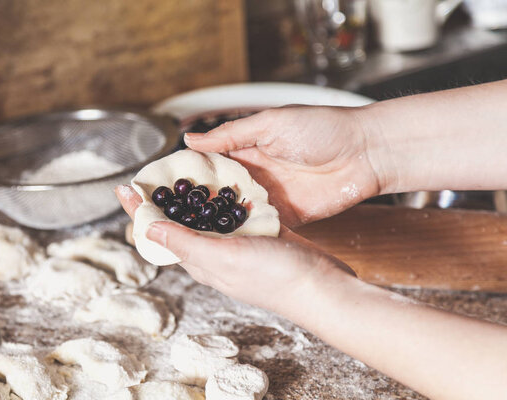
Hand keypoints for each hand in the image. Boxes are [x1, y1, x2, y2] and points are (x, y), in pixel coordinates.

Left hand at [115, 186, 353, 315]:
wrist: (322, 287)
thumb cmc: (275, 278)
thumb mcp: (223, 258)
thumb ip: (184, 242)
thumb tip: (145, 227)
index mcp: (199, 260)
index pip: (159, 234)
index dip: (140, 211)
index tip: (124, 187)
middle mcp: (214, 252)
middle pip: (180, 223)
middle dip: (163, 199)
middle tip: (153, 173)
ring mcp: (238, 244)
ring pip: (209, 216)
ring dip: (196, 195)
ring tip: (185, 171)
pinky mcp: (260, 234)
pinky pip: (237, 213)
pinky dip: (229, 196)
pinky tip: (230, 180)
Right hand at [184, 106, 385, 225]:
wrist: (366, 153)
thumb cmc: (322, 128)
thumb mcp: (271, 123)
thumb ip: (230, 135)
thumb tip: (190, 139)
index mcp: (247, 150)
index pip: (210, 165)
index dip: (188, 176)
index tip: (163, 188)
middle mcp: (255, 176)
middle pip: (219, 193)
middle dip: (198, 205)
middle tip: (171, 218)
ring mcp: (270, 198)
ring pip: (236, 214)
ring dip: (219, 223)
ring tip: (191, 235)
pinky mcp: (287, 217)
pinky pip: (261, 228)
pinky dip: (246, 235)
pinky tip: (226, 244)